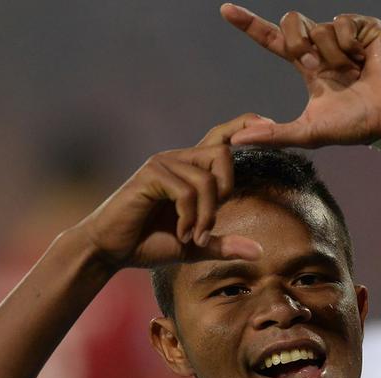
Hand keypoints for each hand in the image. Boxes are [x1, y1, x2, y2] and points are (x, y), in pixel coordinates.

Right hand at [67, 143, 261, 269]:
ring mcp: (162, 163)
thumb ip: (224, 245)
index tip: (270, 121)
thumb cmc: (149, 244)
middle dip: (225, 192)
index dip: (244, 125)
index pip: (220, 137)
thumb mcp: (195, 246)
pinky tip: (180, 234)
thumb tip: (259, 252)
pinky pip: (186, 192)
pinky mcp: (150, 175)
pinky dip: (189, 218)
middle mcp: (177, 159)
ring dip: (205, 216)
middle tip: (208, 227)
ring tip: (191, 238)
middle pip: (223, 155)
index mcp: (189, 168)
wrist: (110, 251)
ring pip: (206, 181)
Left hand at [219, 4, 380, 146]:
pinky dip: (350, 44)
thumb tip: (236, 140)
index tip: (226, 10)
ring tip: (353, 72)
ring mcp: (344, 36)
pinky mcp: (365, 28)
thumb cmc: (355, 127)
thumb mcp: (309, 132)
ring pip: (318, 28)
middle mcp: (322, 47)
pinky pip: (342, 22)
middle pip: (291, 23)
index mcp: (307, 65)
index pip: (273, 40)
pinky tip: (364, 59)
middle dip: (297, 44)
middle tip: (317, 67)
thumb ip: (274, 135)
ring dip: (333, 56)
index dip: (250, 25)